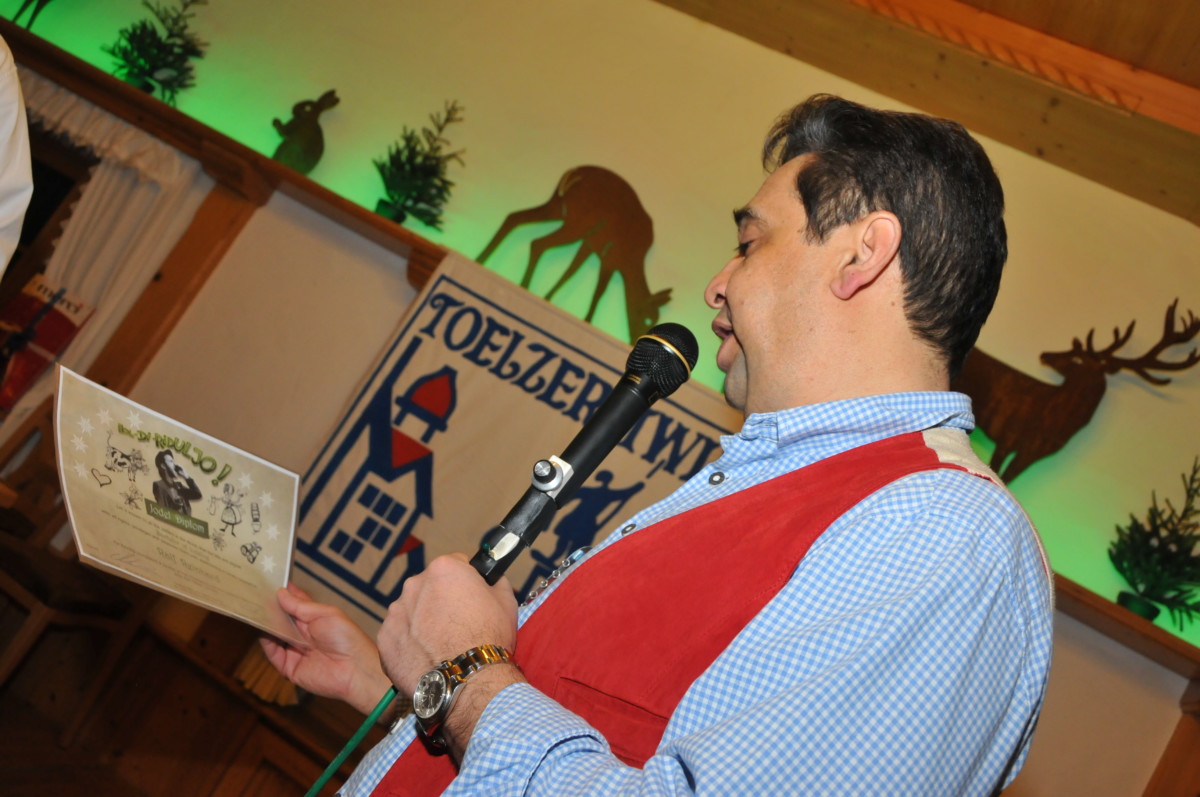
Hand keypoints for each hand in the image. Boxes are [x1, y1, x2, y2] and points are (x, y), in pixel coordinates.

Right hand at [260, 583, 391, 714]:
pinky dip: (265, 641)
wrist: (354, 670)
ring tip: (253, 607)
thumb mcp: (325, 614)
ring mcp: (295, 651)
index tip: (268, 582)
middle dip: (270, 608)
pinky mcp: (289, 667)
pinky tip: (262, 628)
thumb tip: (281, 593)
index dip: (283, 594)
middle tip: (254, 593)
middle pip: (281, 620)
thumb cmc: (347, 638)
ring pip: (274, 635)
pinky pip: (272, 653)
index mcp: (315, 619)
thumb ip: (301, 605)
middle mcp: (303, 635)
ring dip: (265, 623)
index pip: (294, 605)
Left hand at [377, 553, 521, 755]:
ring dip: (423, 622)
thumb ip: (495, 583)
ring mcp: (396, 611)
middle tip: (457, 625)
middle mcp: (415, 584)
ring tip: (441, 645)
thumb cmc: (488, 639)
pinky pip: (398, 635)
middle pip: (429, 587)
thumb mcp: (506, 602)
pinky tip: (426, 657)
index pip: (455, 565)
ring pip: (411, 611)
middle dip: (441, 601)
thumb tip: (491, 580)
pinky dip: (410, 644)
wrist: (466, 680)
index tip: (470, 599)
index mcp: (444, 569)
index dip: (465, 583)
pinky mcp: (385, 638)